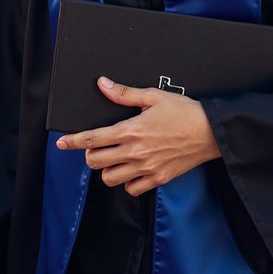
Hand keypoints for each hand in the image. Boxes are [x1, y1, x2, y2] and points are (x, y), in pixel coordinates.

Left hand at [56, 77, 220, 195]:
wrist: (211, 132)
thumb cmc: (184, 111)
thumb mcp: (153, 96)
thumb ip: (124, 94)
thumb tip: (103, 84)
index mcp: (131, 130)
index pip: (92, 139)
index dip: (73, 141)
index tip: (61, 143)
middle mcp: (135, 152)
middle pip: (95, 161)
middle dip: (89, 155)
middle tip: (95, 148)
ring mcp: (146, 168)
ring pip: (109, 178)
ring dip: (107, 169)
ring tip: (114, 159)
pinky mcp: (158, 179)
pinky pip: (131, 189)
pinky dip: (127, 182)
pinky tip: (132, 170)